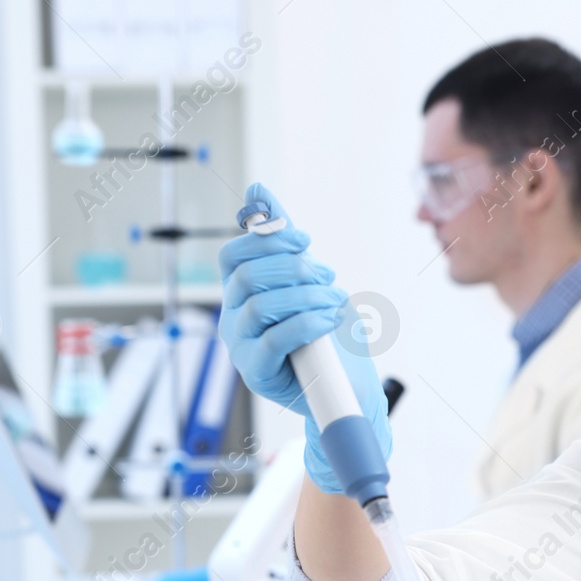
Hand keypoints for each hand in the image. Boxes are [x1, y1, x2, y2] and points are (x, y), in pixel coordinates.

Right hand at [218, 183, 391, 494]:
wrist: (347, 390)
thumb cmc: (329, 336)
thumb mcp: (310, 281)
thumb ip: (284, 241)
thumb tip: (259, 189)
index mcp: (241, 294)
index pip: (233, 255)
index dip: (268, 240)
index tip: (305, 241)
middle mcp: (233, 318)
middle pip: (245, 275)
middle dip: (292, 268)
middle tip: (328, 278)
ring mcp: (241, 347)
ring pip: (258, 305)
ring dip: (305, 295)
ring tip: (334, 301)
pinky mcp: (257, 373)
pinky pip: (274, 338)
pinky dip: (305, 322)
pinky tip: (327, 321)